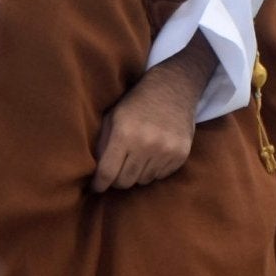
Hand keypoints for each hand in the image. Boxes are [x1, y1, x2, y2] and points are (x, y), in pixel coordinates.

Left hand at [92, 35, 213, 191]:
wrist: (173, 87)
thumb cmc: (137, 102)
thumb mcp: (112, 116)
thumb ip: (102, 144)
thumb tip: (95, 172)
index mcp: (125, 133)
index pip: (107, 172)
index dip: (99, 184)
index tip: (95, 187)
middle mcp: (146, 144)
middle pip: (125, 182)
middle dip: (117, 180)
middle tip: (116, 171)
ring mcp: (166, 151)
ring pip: (143, 181)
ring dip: (136, 174)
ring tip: (136, 157)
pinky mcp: (180, 154)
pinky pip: (160, 176)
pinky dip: (153, 170)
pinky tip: (152, 154)